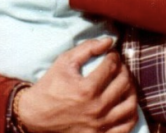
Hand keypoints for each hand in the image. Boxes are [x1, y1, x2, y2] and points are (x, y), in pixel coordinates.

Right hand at [13, 38, 138, 132]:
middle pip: (124, 83)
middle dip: (124, 69)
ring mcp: (100, 125)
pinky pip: (126, 126)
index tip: (111, 55)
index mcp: (87, 89)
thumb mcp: (64, 62)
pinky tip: (125, 103)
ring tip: (124, 83)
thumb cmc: (50, 86)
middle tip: (119, 66)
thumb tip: (109, 41)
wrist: (35, 116)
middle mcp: (96, 108)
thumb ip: (87, 48)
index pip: (112, 66)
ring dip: (131, 90)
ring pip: (130, 105)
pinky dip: (131, 114)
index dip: (114, 56)